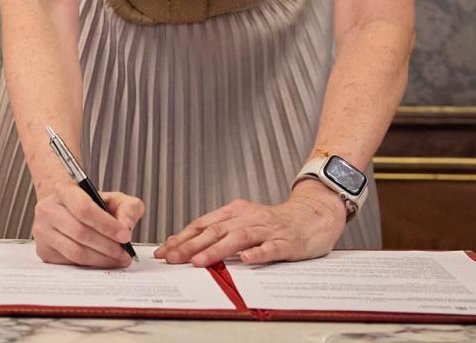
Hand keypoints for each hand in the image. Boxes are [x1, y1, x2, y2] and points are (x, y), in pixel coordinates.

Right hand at [32, 183, 143, 267]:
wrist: (67, 210)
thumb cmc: (92, 205)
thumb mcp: (114, 199)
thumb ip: (128, 208)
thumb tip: (126, 226)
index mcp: (63, 191)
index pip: (84, 209)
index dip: (106, 225)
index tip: (125, 236)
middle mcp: (48, 210)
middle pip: (80, 233)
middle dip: (108, 246)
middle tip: (125, 253)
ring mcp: (43, 231)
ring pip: (75, 251)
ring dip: (101, 259)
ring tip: (117, 259)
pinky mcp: (44, 250)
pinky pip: (70, 262)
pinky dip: (90, 265)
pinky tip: (102, 261)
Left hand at [155, 184, 346, 267]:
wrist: (312, 215)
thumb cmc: (274, 223)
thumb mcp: (243, 222)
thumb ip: (220, 233)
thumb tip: (189, 247)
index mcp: (234, 212)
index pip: (202, 224)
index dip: (181, 237)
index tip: (164, 250)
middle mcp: (247, 218)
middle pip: (214, 231)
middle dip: (190, 245)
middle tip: (172, 258)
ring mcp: (266, 229)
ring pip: (237, 239)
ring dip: (216, 250)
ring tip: (199, 262)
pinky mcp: (285, 241)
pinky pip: (270, 248)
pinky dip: (257, 254)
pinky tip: (246, 260)